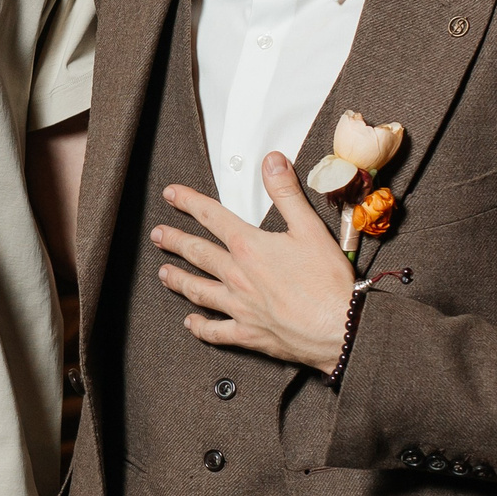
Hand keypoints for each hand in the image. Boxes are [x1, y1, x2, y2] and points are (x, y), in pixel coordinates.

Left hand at [151, 153, 355, 370]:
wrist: (339, 329)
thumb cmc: (327, 282)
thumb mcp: (310, 228)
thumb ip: (286, 193)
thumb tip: (271, 162)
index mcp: (249, 248)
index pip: (211, 217)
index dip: (189, 202)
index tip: (171, 194)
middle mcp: (237, 276)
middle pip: (197, 253)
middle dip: (174, 240)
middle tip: (158, 235)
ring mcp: (239, 307)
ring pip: (198, 290)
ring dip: (178, 280)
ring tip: (163, 273)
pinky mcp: (248, 333)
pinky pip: (216, 331)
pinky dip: (201, 327)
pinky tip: (191, 322)